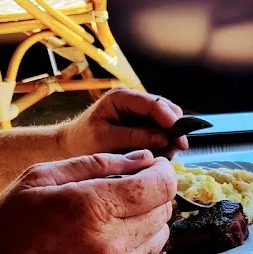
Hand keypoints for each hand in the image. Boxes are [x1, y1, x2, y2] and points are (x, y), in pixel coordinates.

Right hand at [0, 150, 175, 253]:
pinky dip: (134, 245)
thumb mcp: (40, 179)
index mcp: (93, 208)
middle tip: (130, 188)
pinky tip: (104, 241)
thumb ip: (97, 163)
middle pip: (164, 209)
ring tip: (113, 216)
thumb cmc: (8, 230)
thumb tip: (144, 159)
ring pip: (160, 235)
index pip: (160, 186)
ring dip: (147, 220)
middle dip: (154, 194)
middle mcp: (113, 243)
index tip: (156, 166)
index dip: (165, 172)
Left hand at [59, 87, 188, 157]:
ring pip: (168, 121)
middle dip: (174, 129)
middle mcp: (134, 101)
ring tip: (166, 156)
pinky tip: (160, 155)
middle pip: (167, 110)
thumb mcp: (105, 140)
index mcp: (121, 97)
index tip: (180, 138)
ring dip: (171, 138)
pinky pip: (163, 132)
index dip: (170, 119)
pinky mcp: (144, 124)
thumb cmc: (83, 142)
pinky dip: (165, 143)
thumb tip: (164, 138)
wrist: (72, 147)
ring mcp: (140, 112)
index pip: (154, 104)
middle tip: (176, 151)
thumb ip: (134, 137)